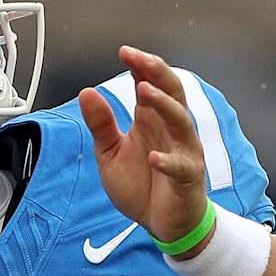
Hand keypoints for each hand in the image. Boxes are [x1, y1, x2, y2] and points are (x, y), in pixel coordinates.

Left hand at [77, 46, 210, 253]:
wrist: (163, 224)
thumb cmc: (141, 185)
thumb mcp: (110, 153)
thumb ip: (101, 124)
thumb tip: (86, 92)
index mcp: (151, 121)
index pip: (150, 84)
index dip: (140, 67)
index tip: (124, 51)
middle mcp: (171, 131)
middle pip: (171, 93)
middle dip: (156, 73)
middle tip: (138, 58)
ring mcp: (183, 152)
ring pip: (181, 121)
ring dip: (163, 105)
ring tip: (144, 90)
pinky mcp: (188, 178)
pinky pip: (181, 167)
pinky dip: (168, 161)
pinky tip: (154, 157)